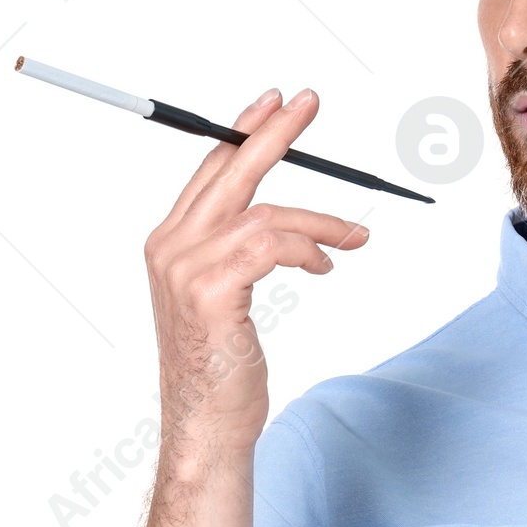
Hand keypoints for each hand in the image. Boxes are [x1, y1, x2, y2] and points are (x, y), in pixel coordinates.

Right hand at [143, 86, 369, 458]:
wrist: (207, 425)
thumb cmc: (221, 370)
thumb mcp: (226, 300)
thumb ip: (240, 256)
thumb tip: (281, 228)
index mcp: (169, 244)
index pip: (208, 171)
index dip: (241, 133)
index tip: (273, 106)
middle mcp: (169, 247)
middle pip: (228, 169)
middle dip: (273, 132)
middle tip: (308, 101)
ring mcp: (186, 268)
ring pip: (265, 212)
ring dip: (321, 220)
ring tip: (357, 235)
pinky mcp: (213, 291)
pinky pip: (273, 245)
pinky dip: (310, 249)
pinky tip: (327, 266)